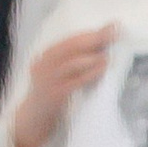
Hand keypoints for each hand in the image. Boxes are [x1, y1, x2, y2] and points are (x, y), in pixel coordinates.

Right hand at [12, 25, 114, 146]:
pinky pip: (75, 81)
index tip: (111, 27)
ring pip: (72, 63)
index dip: (90, 33)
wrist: (33, 120)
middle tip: (114, 34)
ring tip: (108, 55)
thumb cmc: (50, 94)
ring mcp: (47, 80)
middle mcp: (43, 64)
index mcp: (45, 56)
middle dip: (95, 39)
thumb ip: (73, 60)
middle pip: (71, 47)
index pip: (69, 40)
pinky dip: (91, 74)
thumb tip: (101, 45)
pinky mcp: (54, 94)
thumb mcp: (57, 74)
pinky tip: (102, 70)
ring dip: (93, 57)